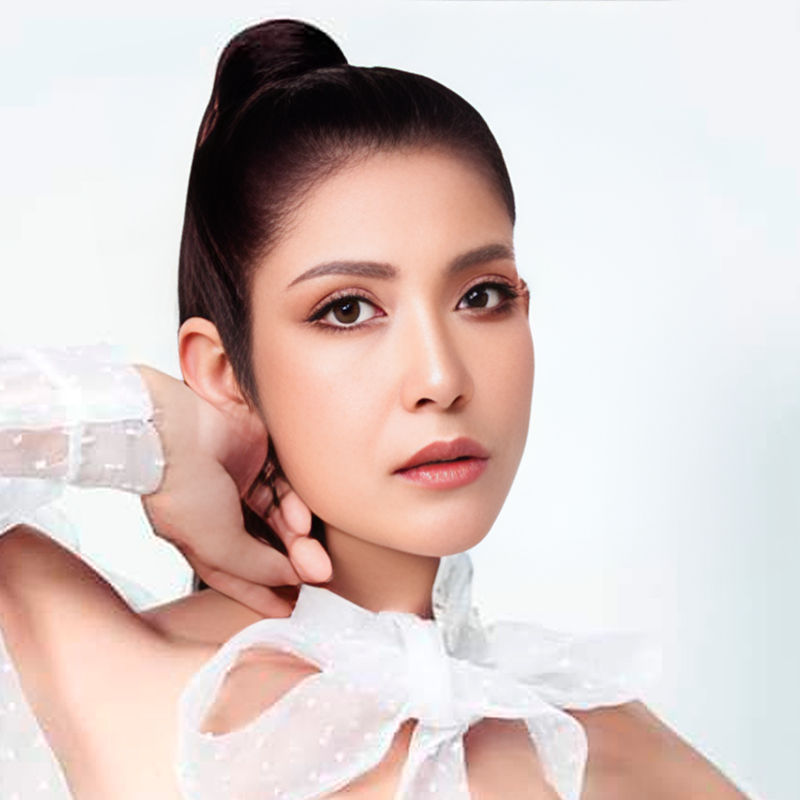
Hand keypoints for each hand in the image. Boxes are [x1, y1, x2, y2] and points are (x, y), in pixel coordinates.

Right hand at [135, 365, 331, 616]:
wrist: (175, 427)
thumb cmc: (179, 486)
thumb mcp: (216, 545)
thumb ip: (255, 566)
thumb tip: (292, 578)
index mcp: (196, 537)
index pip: (235, 572)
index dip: (262, 593)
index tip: (289, 610)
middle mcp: (217, 510)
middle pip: (264, 544)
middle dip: (291, 564)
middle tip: (318, 578)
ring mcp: (237, 480)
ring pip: (278, 516)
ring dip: (298, 538)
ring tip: (314, 556)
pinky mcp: (256, 453)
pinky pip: (284, 484)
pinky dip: (295, 504)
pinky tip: (302, 522)